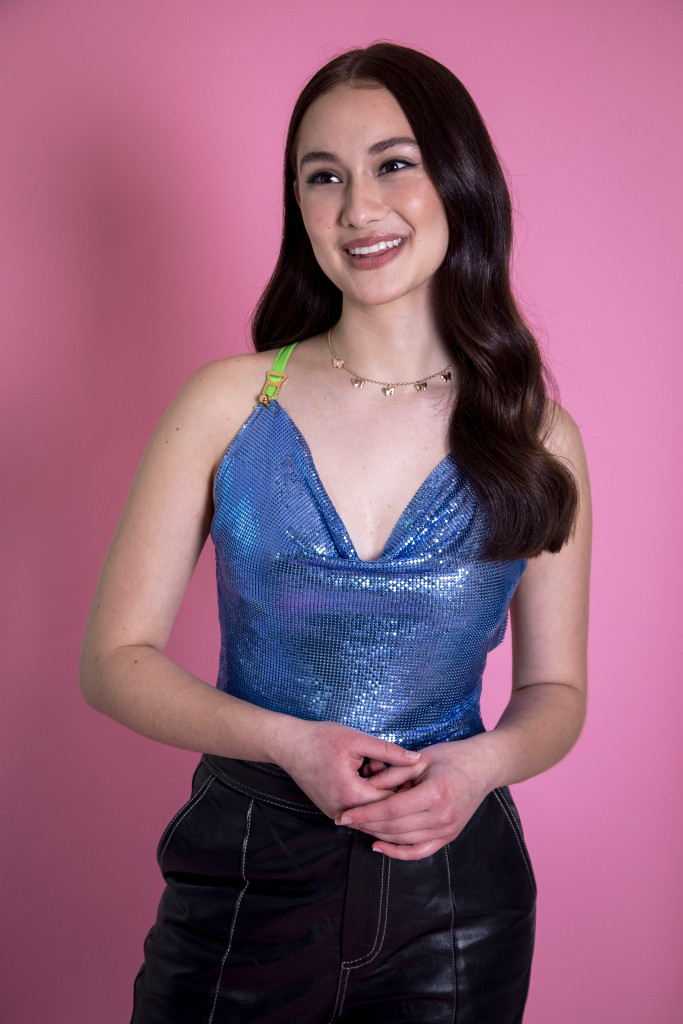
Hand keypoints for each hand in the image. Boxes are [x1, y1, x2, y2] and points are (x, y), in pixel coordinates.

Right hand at [272, 719, 422, 819]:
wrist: (288, 745)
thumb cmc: (320, 739)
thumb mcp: (357, 740)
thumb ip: (388, 751)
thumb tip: (416, 759)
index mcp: (352, 794)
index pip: (391, 804)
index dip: (407, 791)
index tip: (419, 777)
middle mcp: (343, 811)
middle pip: (382, 814)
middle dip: (396, 797)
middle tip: (409, 776)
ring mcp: (336, 814)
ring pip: (370, 815)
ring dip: (381, 799)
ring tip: (388, 774)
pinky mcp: (332, 811)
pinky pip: (358, 813)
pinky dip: (369, 800)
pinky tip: (372, 778)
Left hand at [334, 736, 495, 860]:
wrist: (483, 767)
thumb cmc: (451, 757)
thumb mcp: (420, 759)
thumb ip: (393, 773)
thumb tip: (365, 787)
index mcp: (434, 794)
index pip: (390, 810)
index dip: (364, 814)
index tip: (344, 815)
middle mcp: (442, 817)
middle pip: (394, 828)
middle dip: (366, 825)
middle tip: (344, 820)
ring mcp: (447, 830)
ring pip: (403, 840)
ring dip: (377, 835)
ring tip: (358, 827)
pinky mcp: (449, 836)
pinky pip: (419, 851)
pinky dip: (398, 852)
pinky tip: (379, 845)